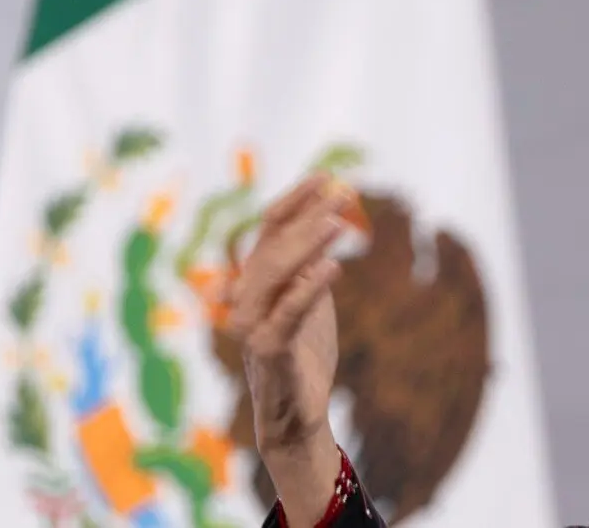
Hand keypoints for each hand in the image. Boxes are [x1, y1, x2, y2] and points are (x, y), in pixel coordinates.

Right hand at [222, 174, 350, 524]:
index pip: (269, 228)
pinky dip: (307, 290)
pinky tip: (333, 268)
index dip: (295, 200)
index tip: (328, 177)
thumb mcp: (310, 300)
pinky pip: (286, 315)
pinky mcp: (267, 352)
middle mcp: (245, 297)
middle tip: (343, 194)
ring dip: (306, 245)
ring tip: (339, 223)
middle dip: (307, 217)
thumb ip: (309, 265)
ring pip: (274, 275)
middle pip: (273, 245)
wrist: (296, 412)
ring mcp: (251, 324)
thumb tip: (325, 221)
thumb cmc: (302, 353)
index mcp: (255, 279)